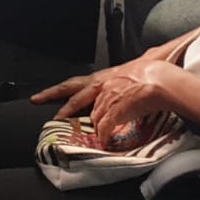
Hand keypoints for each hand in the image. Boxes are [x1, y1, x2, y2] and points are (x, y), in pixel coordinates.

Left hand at [31, 56, 173, 125]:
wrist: (160, 79)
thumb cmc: (153, 70)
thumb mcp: (138, 65)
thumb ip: (133, 70)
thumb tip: (150, 57)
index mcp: (104, 76)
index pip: (74, 84)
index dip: (55, 91)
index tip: (40, 97)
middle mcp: (101, 87)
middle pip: (74, 98)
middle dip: (61, 110)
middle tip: (49, 116)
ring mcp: (106, 100)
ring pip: (94, 118)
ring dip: (97, 129)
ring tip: (99, 137)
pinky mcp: (113, 111)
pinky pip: (105, 129)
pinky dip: (105, 137)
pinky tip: (105, 142)